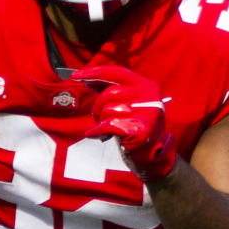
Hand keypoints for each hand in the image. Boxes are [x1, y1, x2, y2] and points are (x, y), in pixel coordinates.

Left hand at [73, 65, 176, 181]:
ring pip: (107, 109)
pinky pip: (107, 125)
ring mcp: (145, 113)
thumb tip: (87, 79)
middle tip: (100, 118)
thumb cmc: (135, 127)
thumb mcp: (128, 103)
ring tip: (108, 129)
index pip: (115, 72)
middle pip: (109, 93)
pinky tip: (99, 135)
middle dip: (98, 107)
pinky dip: (98, 131)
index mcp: (145, 85)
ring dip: (101, 121)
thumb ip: (111, 90)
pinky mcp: (139, 130)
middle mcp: (148, 96)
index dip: (93, 73)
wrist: (152, 156)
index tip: (76, 75)